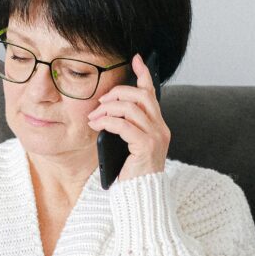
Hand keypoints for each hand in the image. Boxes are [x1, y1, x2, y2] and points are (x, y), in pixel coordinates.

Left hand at [86, 53, 170, 182]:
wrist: (141, 197)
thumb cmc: (131, 174)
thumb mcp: (127, 146)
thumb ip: (124, 128)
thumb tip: (105, 111)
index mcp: (157, 126)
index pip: (152, 94)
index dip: (144, 74)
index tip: (136, 58)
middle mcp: (160, 128)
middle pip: (141, 96)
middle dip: (118, 94)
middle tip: (100, 102)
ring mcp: (156, 137)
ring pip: (131, 108)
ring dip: (108, 109)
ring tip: (94, 117)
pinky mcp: (146, 147)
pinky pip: (124, 125)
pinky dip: (107, 122)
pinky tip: (97, 126)